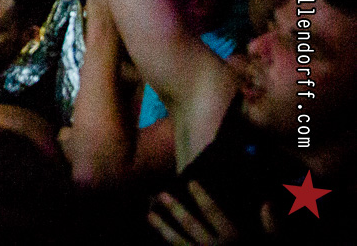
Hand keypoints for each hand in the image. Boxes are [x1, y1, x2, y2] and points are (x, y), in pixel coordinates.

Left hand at [147, 181, 266, 244]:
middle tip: (160, 195)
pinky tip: (158, 242)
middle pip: (191, 226)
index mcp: (234, 240)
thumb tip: (266, 203)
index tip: (190, 183)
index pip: (215, 214)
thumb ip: (273, 227)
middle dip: (175, 209)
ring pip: (179, 243)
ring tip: (149, 216)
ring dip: (163, 228)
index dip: (202, 198)